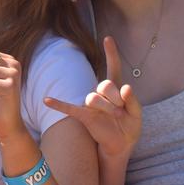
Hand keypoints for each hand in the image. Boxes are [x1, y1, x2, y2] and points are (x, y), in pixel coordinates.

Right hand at [44, 36, 141, 156]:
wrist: (121, 145)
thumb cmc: (129, 127)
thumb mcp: (137, 113)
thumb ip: (133, 100)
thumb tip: (126, 87)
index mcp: (115, 90)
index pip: (113, 68)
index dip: (111, 53)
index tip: (108, 38)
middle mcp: (102, 94)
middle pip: (105, 85)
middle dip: (116, 97)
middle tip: (121, 110)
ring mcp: (91, 105)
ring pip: (93, 98)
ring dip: (107, 106)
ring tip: (116, 116)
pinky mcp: (84, 116)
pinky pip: (69, 108)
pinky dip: (58, 104)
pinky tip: (47, 100)